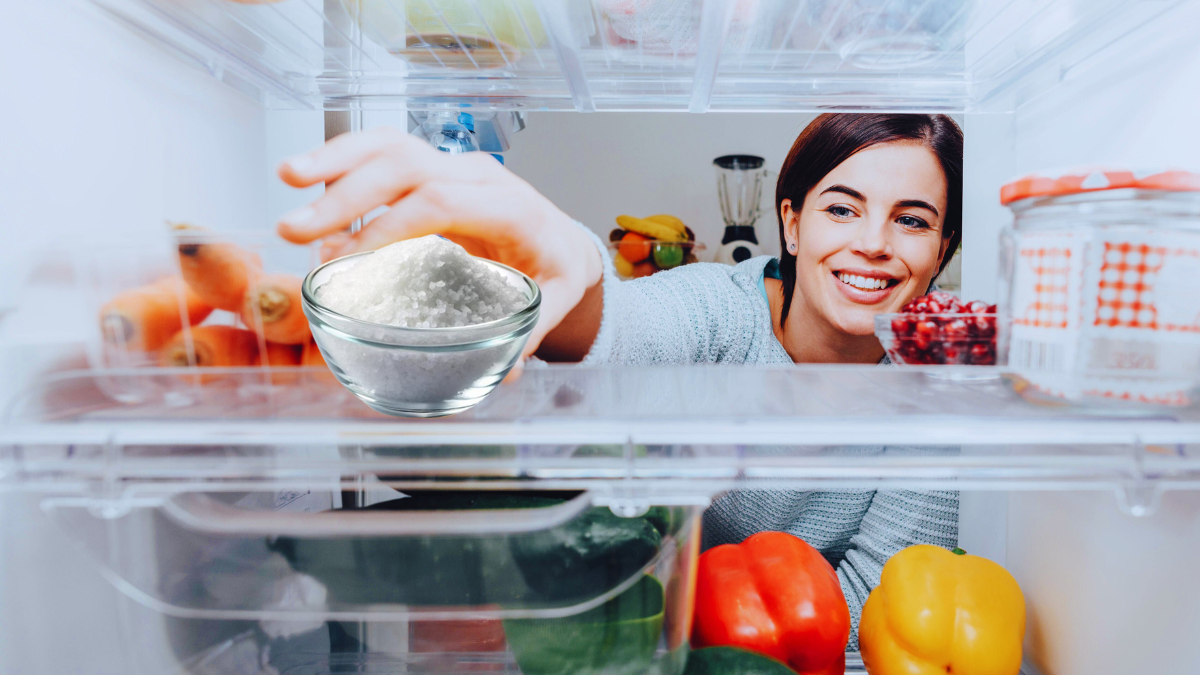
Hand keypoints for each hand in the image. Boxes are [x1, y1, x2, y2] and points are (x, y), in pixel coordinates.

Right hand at [277, 127, 602, 357]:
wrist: (562, 240)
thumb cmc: (553, 269)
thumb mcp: (551, 303)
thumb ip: (525, 334)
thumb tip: (503, 370)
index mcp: (511, 209)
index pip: (442, 203)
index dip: (388, 228)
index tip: (348, 263)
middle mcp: (480, 178)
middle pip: (407, 167)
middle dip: (346, 196)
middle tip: (297, 230)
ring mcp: (454, 167)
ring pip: (392, 146)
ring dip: (336, 160)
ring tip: (288, 177)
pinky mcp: (432, 169)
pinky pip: (385, 152)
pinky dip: (343, 159)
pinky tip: (305, 175)